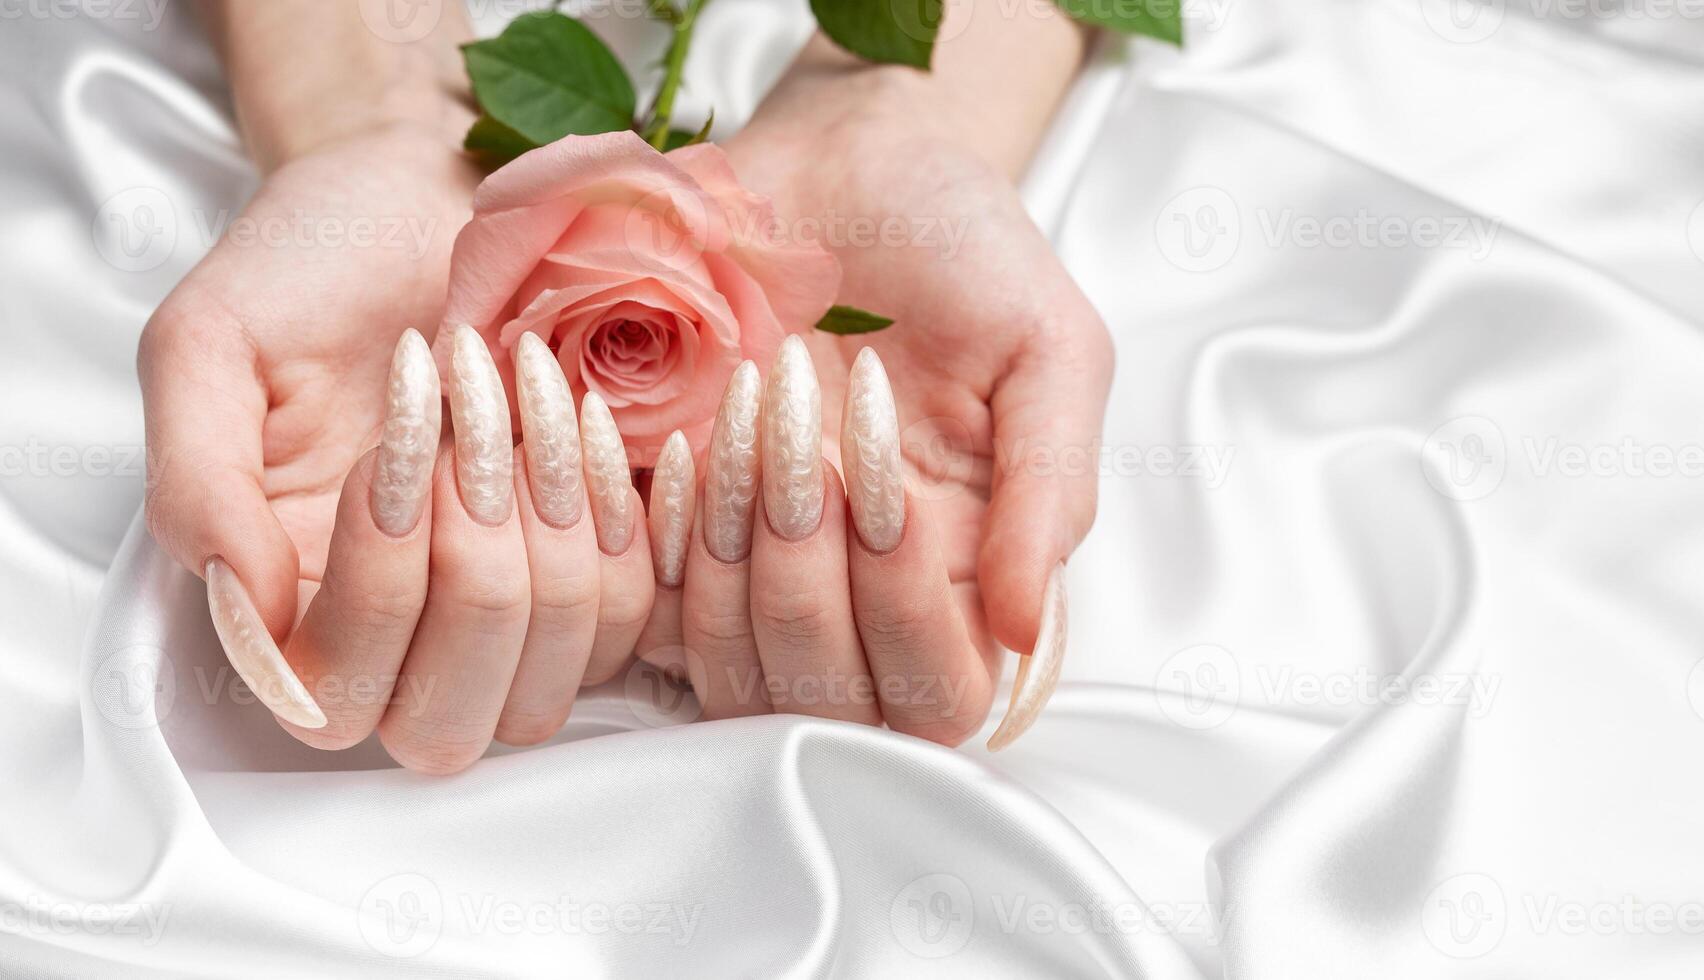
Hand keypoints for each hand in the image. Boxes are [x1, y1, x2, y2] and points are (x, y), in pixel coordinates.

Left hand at [670, 27, 1108, 746]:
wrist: (843, 160)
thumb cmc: (960, 246)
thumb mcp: (1049, 350)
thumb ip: (1051, 488)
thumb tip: (1025, 631)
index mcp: (960, 569)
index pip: (938, 695)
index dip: (910, 625)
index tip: (889, 492)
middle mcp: (857, 592)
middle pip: (822, 700)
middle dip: (807, 584)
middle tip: (812, 443)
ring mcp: (756, 567)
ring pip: (725, 671)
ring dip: (727, 560)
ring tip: (747, 418)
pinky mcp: (667, 525)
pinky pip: (638, 601)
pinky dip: (648, 533)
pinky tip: (674, 435)